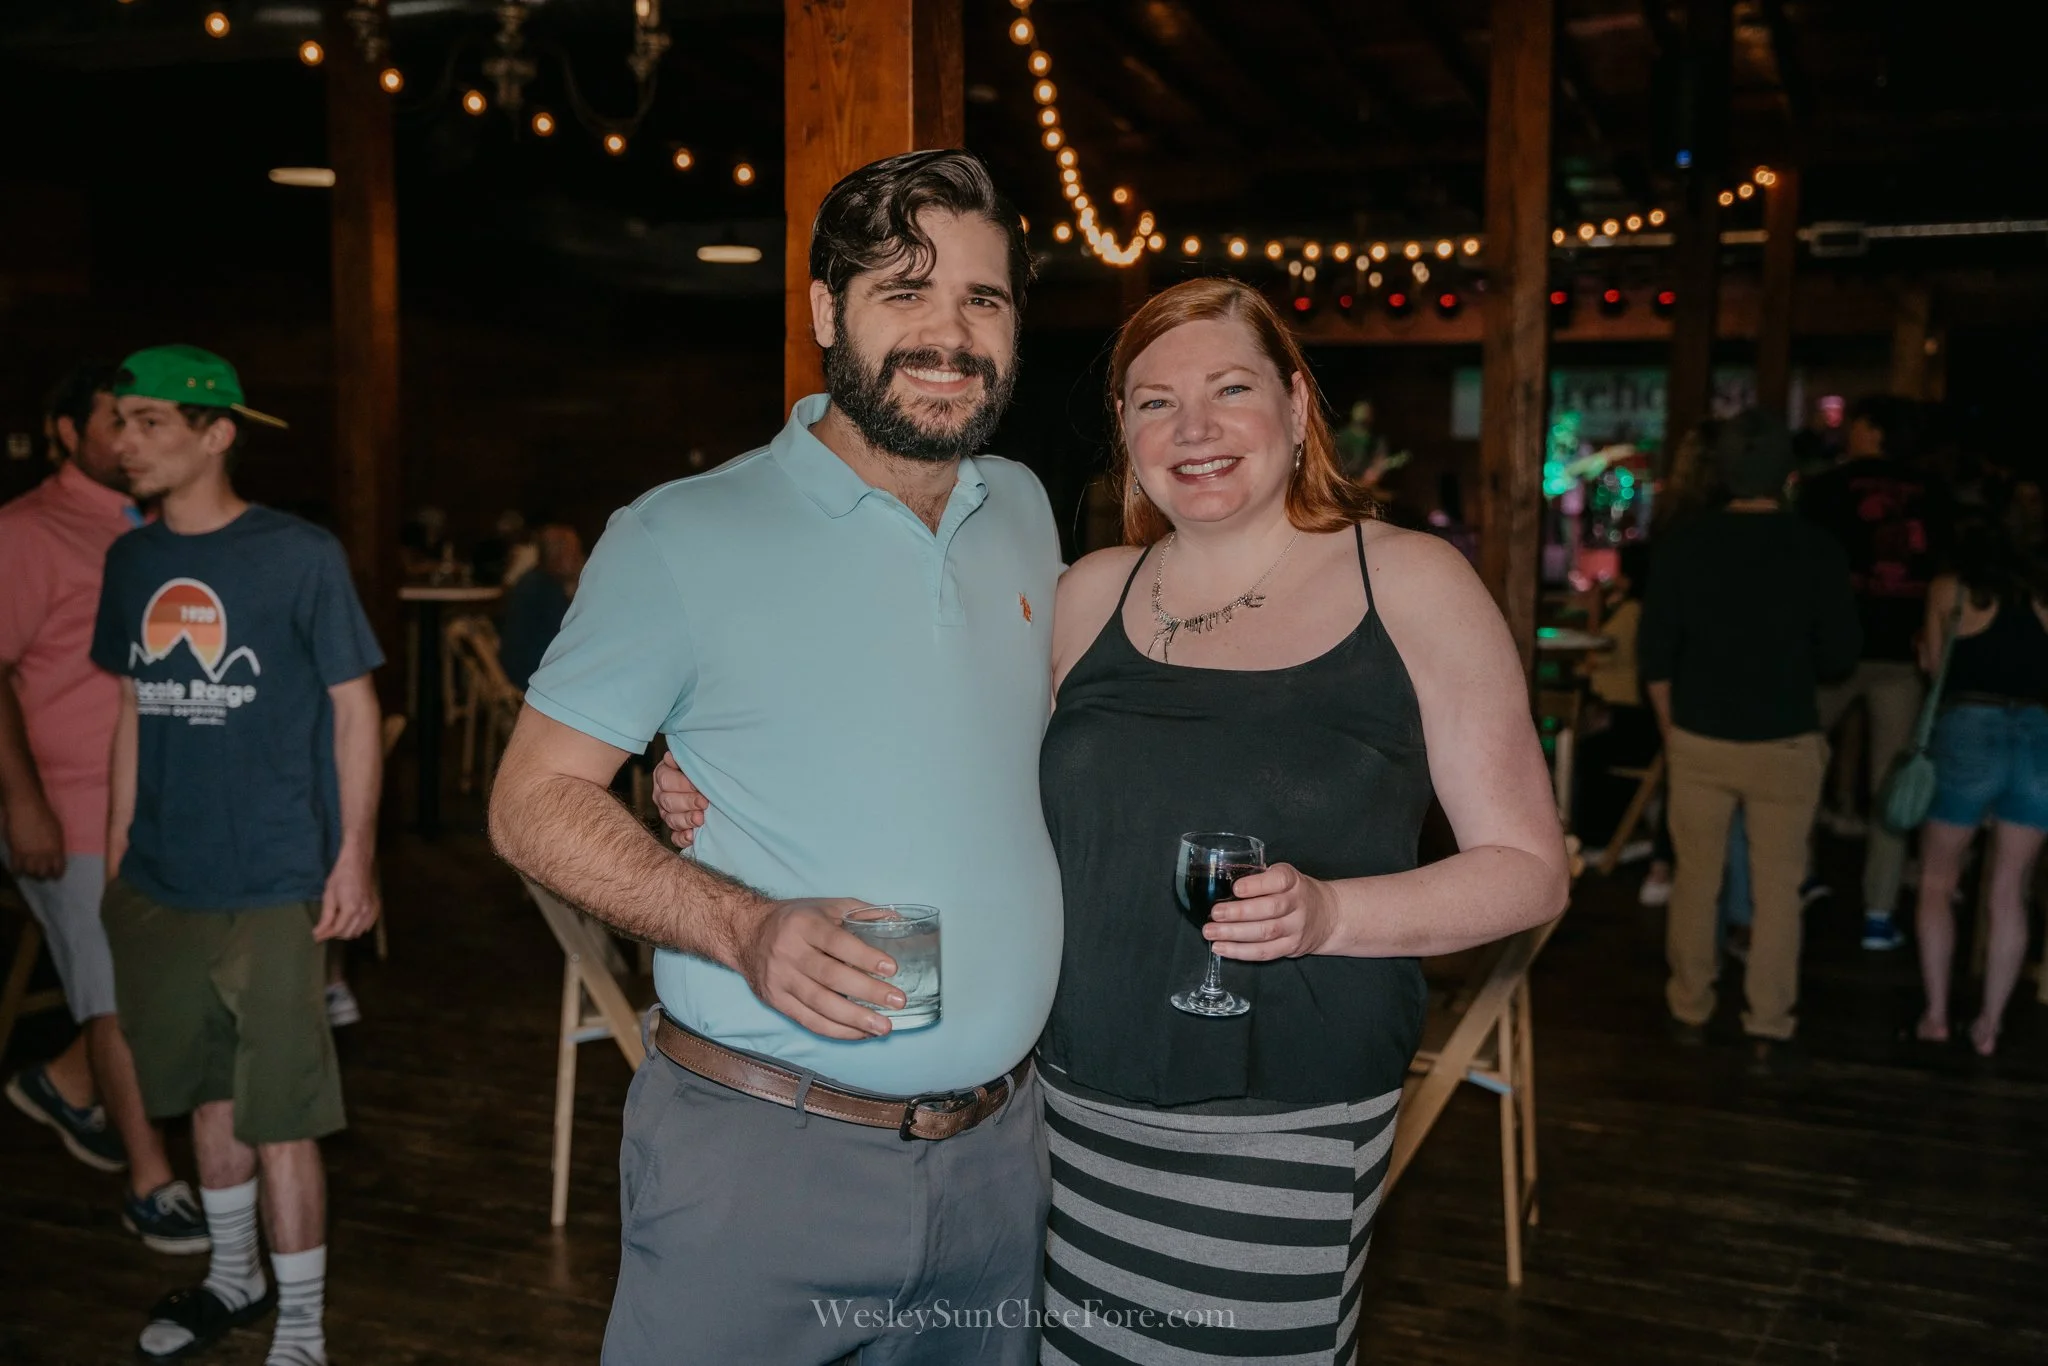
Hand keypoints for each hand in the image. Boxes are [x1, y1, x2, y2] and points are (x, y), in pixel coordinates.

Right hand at [1, 793, 66, 880]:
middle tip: (41, 873)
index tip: (55, 876)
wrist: (26, 809)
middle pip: (43, 873)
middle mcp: (43, 855)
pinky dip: (17, 871)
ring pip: (30, 872)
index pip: (58, 868)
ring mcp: (28, 854)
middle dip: (43, 874)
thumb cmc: (44, 815)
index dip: (56, 874)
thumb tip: (56, 853)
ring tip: (30, 872)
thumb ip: (56, 844)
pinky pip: (16, 868)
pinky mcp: (15, 852)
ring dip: (30, 873)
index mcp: (56, 849)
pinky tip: (17, 871)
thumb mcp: (57, 831)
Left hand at [314, 845, 380, 941]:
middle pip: (348, 933)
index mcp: (351, 909)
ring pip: (358, 932)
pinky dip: (358, 927)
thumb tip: (318, 934)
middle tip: (326, 928)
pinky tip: (351, 921)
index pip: (337, 930)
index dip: (325, 934)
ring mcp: (372, 910)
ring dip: (346, 931)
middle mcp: (364, 912)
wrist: (358, 863)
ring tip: (337, 923)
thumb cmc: (340, 877)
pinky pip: (367, 925)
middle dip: (335, 933)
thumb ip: (325, 917)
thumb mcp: (329, 896)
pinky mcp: (376, 908)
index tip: (316, 936)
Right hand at [652, 751, 707, 847]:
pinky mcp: (676, 829)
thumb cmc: (703, 767)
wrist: (713, 782)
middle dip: (687, 803)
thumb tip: (671, 757)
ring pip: (671, 819)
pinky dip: (682, 838)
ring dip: (686, 821)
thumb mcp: (693, 759)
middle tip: (704, 804)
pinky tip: (691, 837)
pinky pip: (675, 837)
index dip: (682, 785)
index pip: (666, 780)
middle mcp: (662, 795)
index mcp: (663, 775)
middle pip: (668, 802)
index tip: (698, 787)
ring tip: (700, 820)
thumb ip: (683, 758)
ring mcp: (667, 813)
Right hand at [727, 898, 901, 1040]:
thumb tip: (899, 920)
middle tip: (897, 1001)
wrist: (746, 933)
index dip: (864, 956)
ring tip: (884, 1027)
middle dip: (867, 991)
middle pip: (831, 977)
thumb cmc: (796, 919)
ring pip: (820, 1004)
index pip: (837, 942)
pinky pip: (809, 1021)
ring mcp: (781, 979)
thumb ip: (861, 913)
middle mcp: (789, 952)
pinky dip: (837, 1030)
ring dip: (855, 1019)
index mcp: (804, 925)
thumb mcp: (826, 906)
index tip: (891, 968)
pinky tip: (860, 1033)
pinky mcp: (776, 1001)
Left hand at [1205, 863, 1337, 960]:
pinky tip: (1222, 948)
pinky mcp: (1291, 947)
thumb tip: (1220, 883)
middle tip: (1215, 914)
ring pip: (1265, 933)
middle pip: (1269, 909)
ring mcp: (1296, 928)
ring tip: (1211, 932)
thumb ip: (1258, 878)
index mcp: (1292, 881)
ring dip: (1234, 934)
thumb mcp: (1283, 876)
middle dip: (1238, 912)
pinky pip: (1264, 952)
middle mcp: (1297, 904)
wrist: (1327, 915)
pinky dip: (1241, 952)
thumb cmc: (1293, 892)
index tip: (1236, 888)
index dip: (1256, 885)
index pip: (1278, 881)